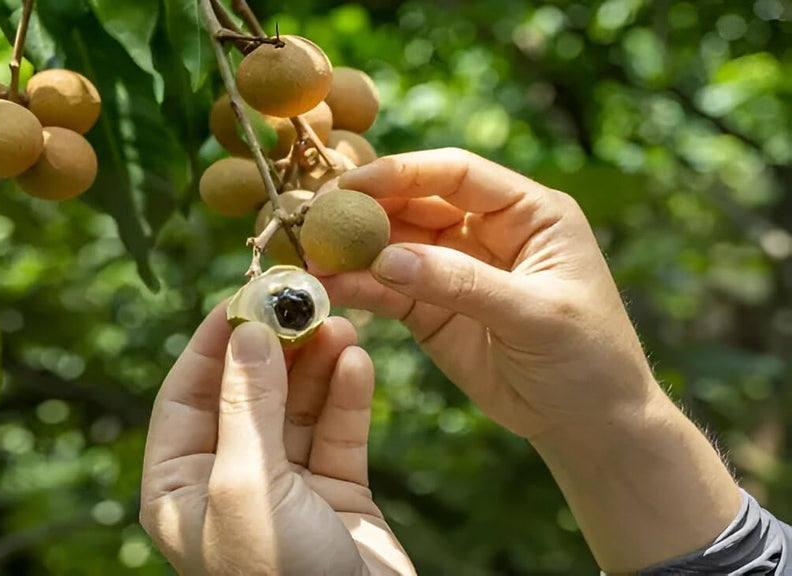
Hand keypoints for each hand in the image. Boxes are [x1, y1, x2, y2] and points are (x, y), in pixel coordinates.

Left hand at [140, 302, 413, 575]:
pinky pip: (338, 433)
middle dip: (274, 345)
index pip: (186, 395)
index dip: (213, 341)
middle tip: (303, 297)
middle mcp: (227, 482)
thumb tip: (246, 332)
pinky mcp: (336, 495)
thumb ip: (246, 405)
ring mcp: (284, 488)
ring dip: (316, 362)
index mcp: (181, 487)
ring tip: (339, 323)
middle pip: (246, 393)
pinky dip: (348, 395)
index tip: (245, 292)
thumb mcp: (247, 486)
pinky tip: (358, 360)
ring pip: (296, 406)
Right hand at [323, 147, 657, 438]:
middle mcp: (487, 231)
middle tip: (316, 220)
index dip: (403, 173)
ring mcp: (455, 269)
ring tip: (311, 258)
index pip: (457, 174)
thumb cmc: (587, 358)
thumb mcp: (535, 315)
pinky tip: (329, 288)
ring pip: (394, 246)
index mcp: (528, 213)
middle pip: (415, 204)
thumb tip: (387, 258)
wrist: (590, 423)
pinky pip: (389, 290)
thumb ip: (462, 283)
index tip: (352, 185)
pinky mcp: (433, 309)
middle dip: (366, 211)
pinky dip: (359, 287)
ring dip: (353, 251)